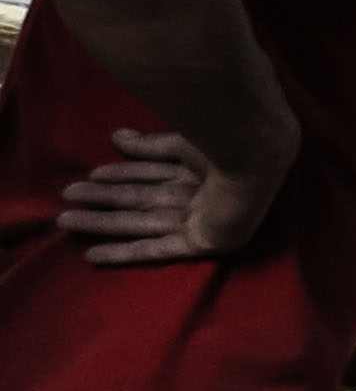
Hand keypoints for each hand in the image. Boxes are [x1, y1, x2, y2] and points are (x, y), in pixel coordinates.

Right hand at [62, 126, 268, 265]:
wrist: (255, 158)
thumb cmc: (227, 143)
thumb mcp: (183, 143)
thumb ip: (151, 146)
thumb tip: (116, 136)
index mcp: (202, 170)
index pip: (154, 173)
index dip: (123, 172)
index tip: (91, 173)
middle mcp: (200, 197)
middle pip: (142, 199)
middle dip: (104, 198)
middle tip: (67, 195)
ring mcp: (200, 221)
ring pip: (140, 223)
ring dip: (103, 222)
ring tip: (65, 220)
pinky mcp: (201, 243)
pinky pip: (156, 251)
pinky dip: (124, 253)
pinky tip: (93, 254)